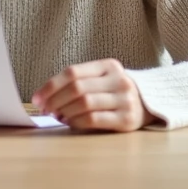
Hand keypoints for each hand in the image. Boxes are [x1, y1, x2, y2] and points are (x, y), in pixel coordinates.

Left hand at [31, 59, 150, 131]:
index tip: (37, 97)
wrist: (150, 104)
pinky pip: (94, 119)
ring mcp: (125, 100)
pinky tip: (70, 122)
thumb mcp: (102, 78)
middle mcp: (119, 80)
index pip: (73, 72)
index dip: (51, 85)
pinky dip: (76, 122)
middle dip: (55, 100)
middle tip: (45, 109)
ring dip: (65, 111)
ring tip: (57, 116)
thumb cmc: (115, 91)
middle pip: (77, 88)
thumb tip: (44, 97)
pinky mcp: (127, 120)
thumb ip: (78, 82)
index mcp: (109, 65)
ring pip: (84, 103)